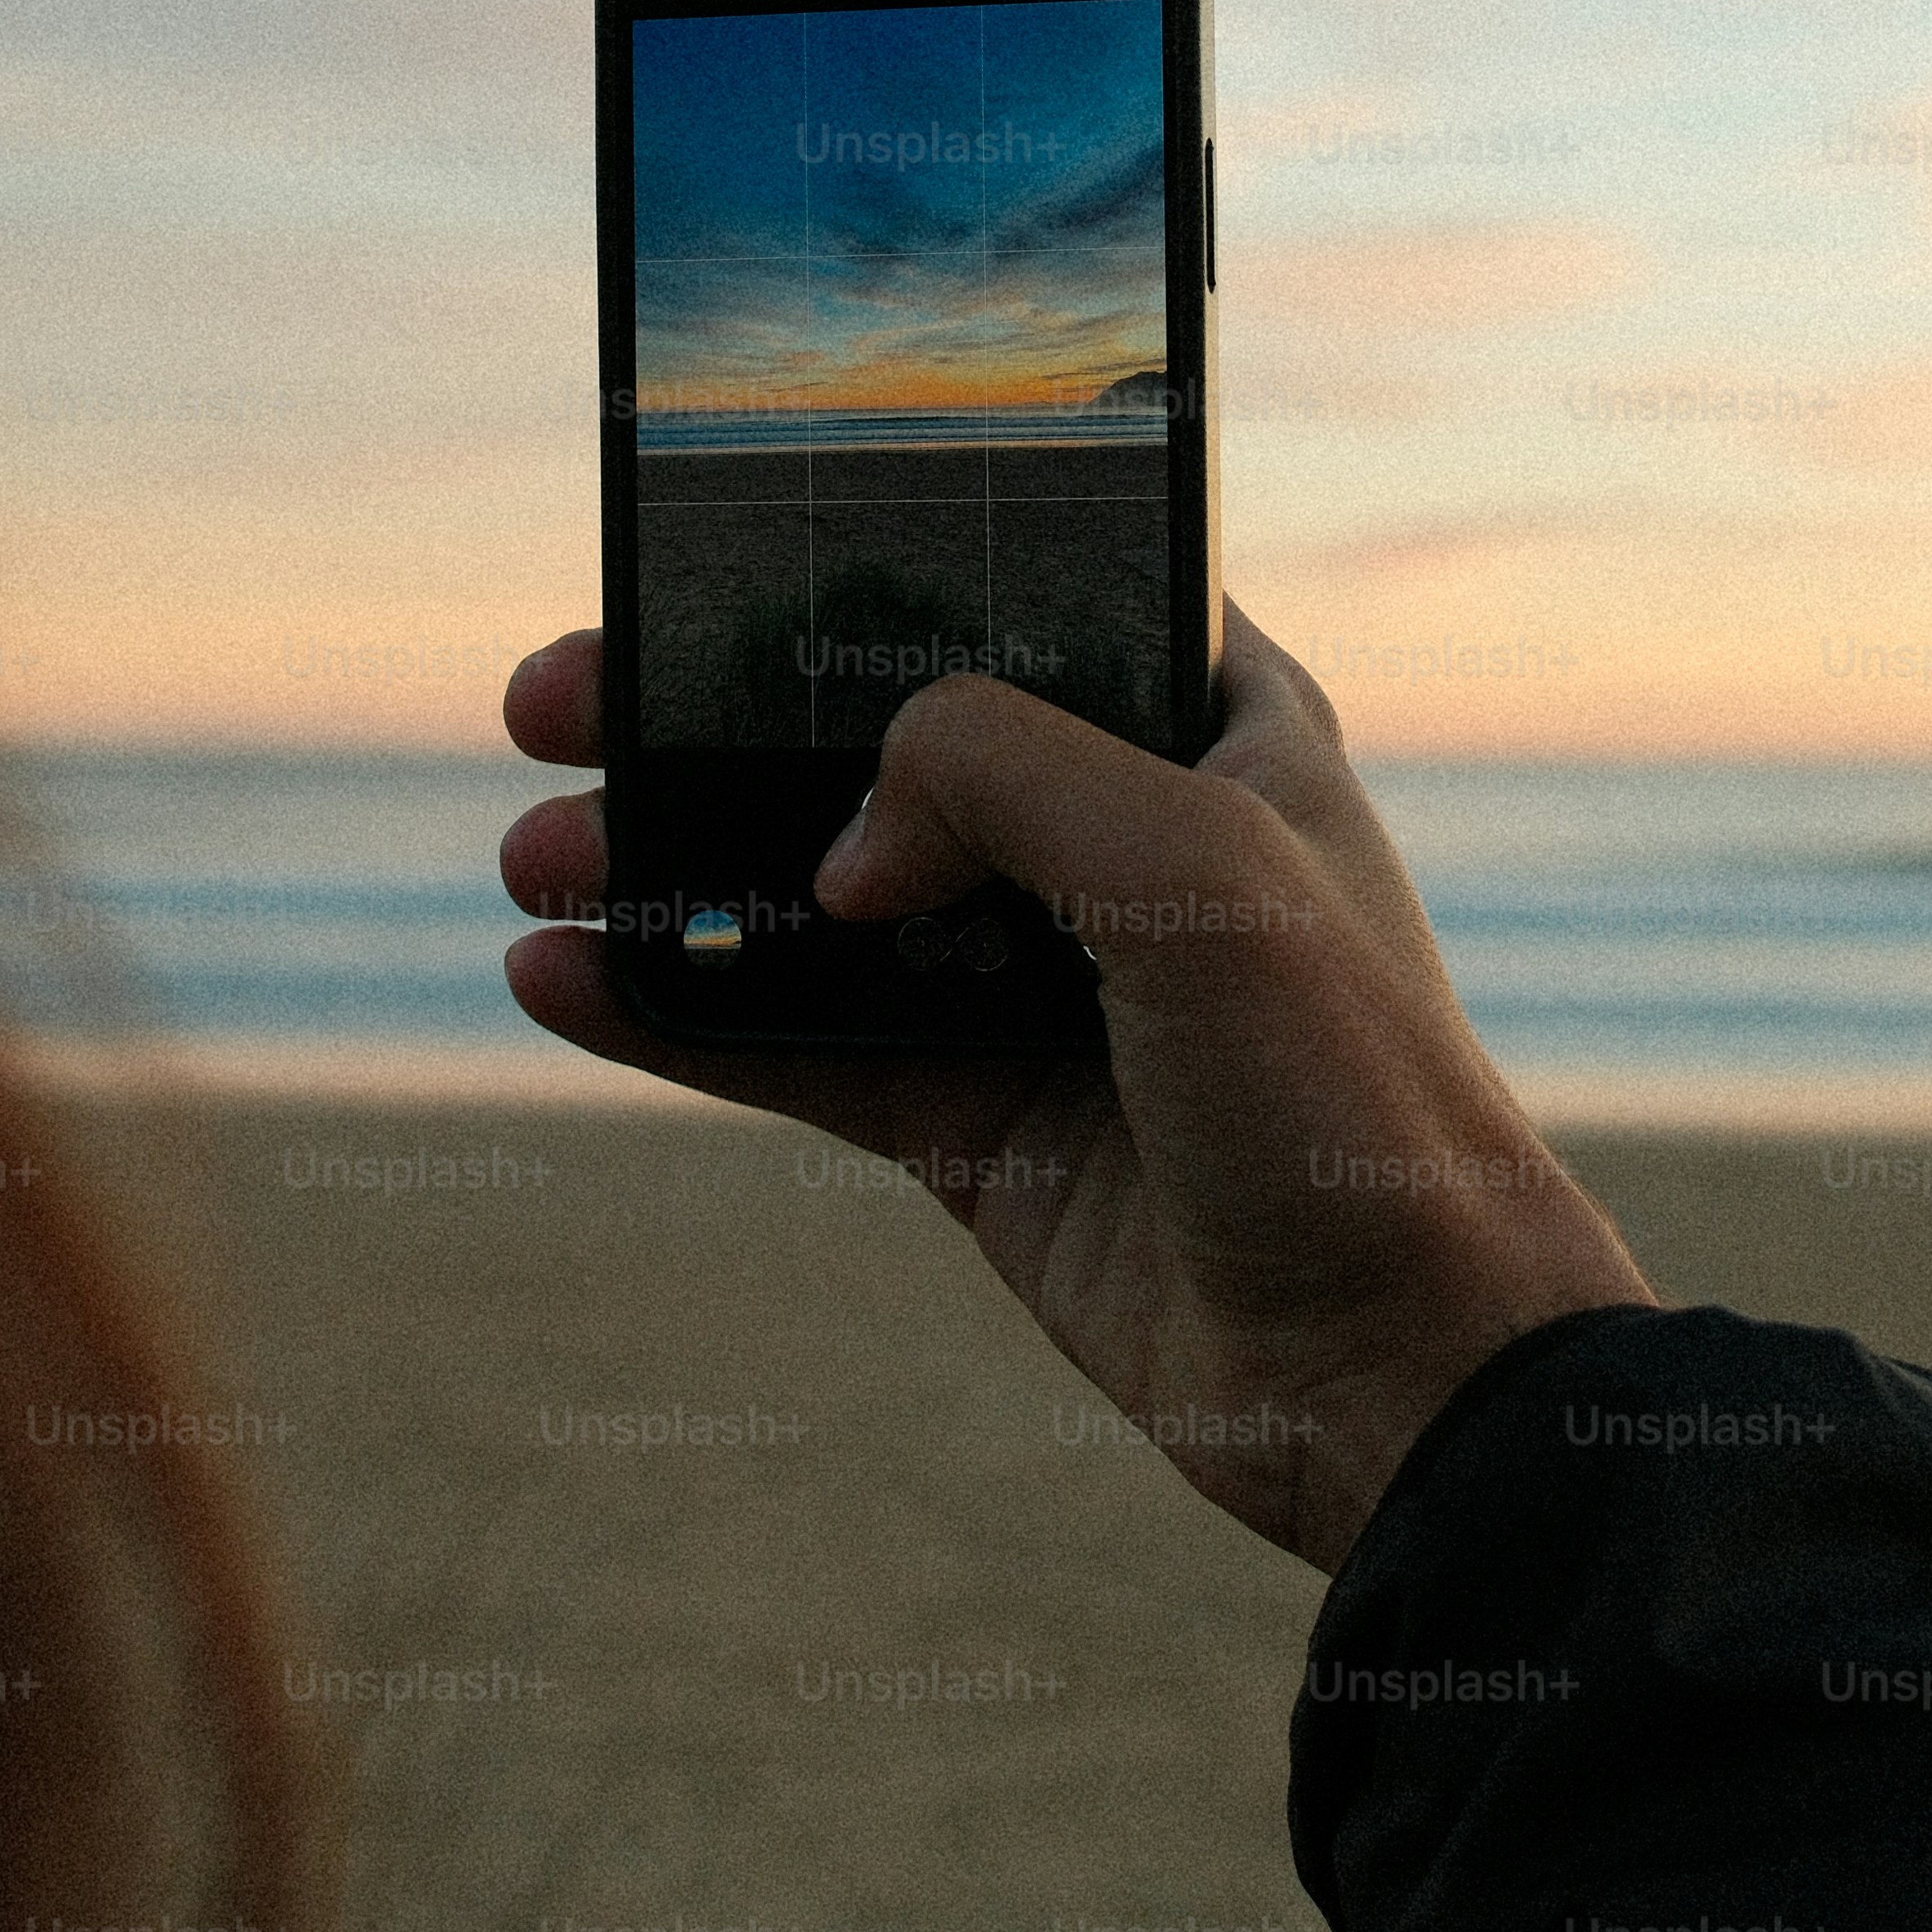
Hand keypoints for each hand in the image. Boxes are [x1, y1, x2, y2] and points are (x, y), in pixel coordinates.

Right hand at [498, 603, 1651, 1572]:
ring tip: (533, 863)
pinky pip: (796, 1046)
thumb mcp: (1195, 865)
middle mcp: (1117, 840)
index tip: (700, 562)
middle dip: (701, 723)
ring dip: (667, 872)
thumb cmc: (1350, 1094)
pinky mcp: (977, 1126)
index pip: (1010, 598)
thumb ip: (1001, 774)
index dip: (856, 573)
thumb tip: (843, 849)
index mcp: (1212, 727)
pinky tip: (561, 980)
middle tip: (551, 709)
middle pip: (868, 745)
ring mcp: (1037, 988)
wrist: (1398, 1369)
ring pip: (809, 898)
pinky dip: (678, 1012)